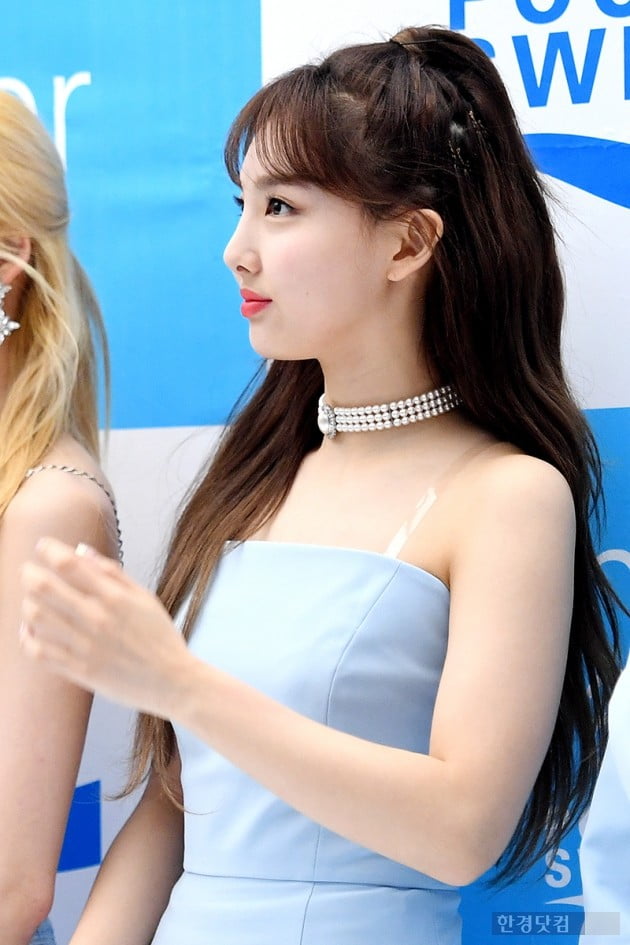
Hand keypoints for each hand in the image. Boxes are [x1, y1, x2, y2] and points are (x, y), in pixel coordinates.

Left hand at [21, 538, 192, 717]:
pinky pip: (38, 652)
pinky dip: (27, 638)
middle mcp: (95, 619)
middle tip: (28, 570)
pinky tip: (30, 630)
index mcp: (114, 598)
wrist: (170, 681)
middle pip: (44, 589)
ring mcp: (84, 646)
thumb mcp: (144, 597)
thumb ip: (112, 573)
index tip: (43, 546)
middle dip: (29, 573)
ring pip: (36, 618)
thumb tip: (81, 551)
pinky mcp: (77, 670)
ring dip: (28, 603)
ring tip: (32, 599)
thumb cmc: (161, 638)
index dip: (49, 550)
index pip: (69, 565)